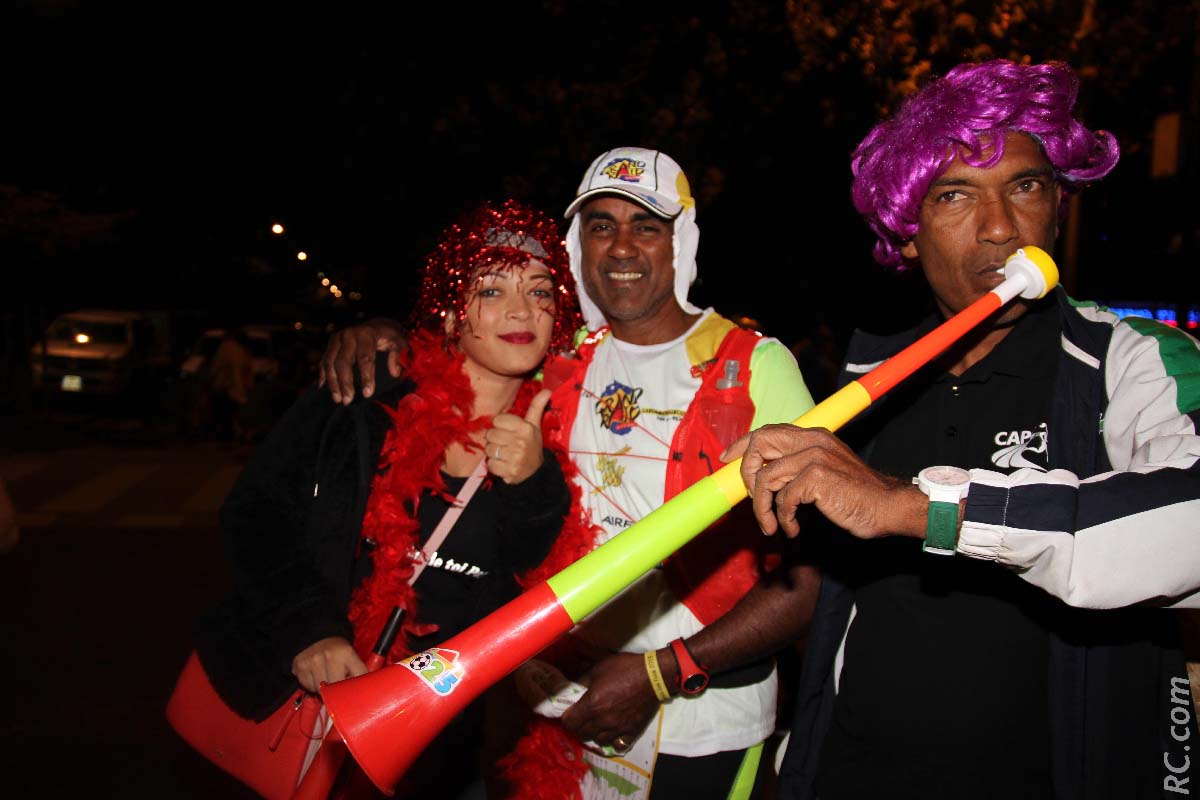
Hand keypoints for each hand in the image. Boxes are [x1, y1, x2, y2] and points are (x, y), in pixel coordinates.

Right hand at [291, 636, 367, 692]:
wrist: (315, 634)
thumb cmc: (336, 649)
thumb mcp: (351, 655)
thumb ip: (358, 672)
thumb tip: (364, 692)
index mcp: (346, 653)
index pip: (357, 678)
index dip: (357, 689)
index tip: (355, 695)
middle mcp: (329, 656)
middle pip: (336, 689)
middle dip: (337, 691)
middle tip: (337, 687)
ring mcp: (313, 662)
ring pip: (320, 691)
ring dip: (323, 689)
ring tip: (325, 677)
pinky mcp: (299, 667)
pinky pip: (308, 686)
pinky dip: (311, 685)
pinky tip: (314, 675)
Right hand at [318, 319, 405, 404]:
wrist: (377, 323)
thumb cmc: (388, 335)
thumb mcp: (398, 341)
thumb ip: (397, 355)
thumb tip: (394, 373)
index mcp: (366, 333)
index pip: (365, 358)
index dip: (366, 377)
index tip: (367, 394)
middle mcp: (349, 334)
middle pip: (343, 361)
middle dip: (345, 383)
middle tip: (348, 401)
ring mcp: (337, 338)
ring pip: (330, 362)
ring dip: (332, 382)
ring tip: (338, 399)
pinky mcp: (331, 343)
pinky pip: (324, 360)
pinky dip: (323, 374)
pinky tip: (323, 388)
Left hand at [485, 389, 551, 484]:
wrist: (536, 472)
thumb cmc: (531, 444)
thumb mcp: (534, 425)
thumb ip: (537, 407)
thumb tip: (547, 390)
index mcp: (525, 428)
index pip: (497, 420)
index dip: (500, 426)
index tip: (508, 431)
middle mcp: (520, 442)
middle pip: (490, 435)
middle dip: (495, 440)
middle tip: (506, 444)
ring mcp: (515, 457)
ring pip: (488, 449)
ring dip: (493, 453)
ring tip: (504, 454)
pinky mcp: (508, 471)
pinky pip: (490, 464)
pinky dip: (494, 465)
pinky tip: (503, 464)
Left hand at [559, 652, 658, 749]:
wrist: (653, 676)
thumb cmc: (624, 669)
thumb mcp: (598, 668)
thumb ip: (582, 680)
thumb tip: (573, 689)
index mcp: (591, 705)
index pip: (569, 722)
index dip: (566, 717)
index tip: (570, 712)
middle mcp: (602, 721)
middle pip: (581, 733)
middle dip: (578, 726)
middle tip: (581, 717)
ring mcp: (617, 729)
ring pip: (597, 740)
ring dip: (594, 733)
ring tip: (596, 724)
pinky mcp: (630, 732)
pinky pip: (617, 744)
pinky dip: (612, 740)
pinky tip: (612, 732)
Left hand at [722, 424, 924, 539]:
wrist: (888, 507)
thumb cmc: (856, 495)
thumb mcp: (825, 471)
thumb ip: (798, 466)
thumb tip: (763, 476)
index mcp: (813, 435)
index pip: (767, 431)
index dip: (743, 444)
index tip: (727, 459)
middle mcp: (812, 440)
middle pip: (759, 444)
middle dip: (746, 473)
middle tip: (754, 500)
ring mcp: (814, 456)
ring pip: (765, 477)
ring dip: (762, 508)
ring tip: (772, 525)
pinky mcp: (816, 477)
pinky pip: (782, 498)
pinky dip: (783, 519)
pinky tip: (793, 529)